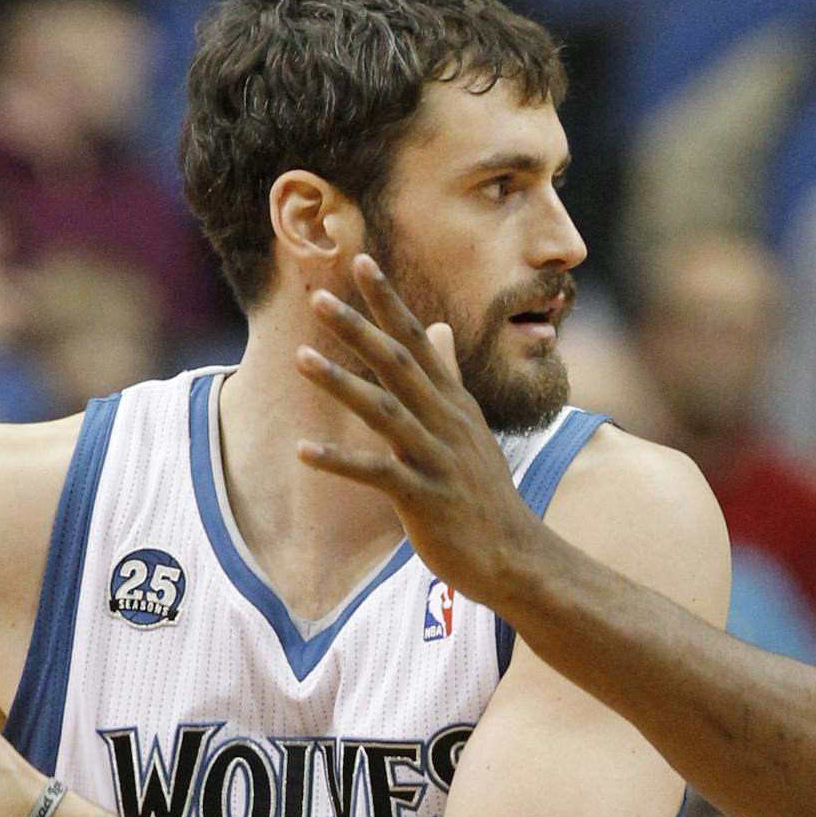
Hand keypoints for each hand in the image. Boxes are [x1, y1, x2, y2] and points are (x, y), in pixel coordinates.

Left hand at [295, 254, 551, 605]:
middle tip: (319, 298)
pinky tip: (303, 452)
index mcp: (452, 403)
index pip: (418, 339)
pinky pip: (377, 474)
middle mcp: (445, 422)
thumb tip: (438, 328)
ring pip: (384, 411)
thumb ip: (448, 375)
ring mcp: (436, 459)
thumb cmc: (484, 492)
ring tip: (300, 359)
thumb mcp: (470, 426)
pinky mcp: (424, 498)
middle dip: (358, 329)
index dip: (389, 302)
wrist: (514, 555)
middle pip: (397, 365)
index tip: (362, 261)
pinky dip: (339, 462)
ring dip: (342, 383)